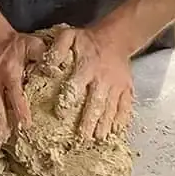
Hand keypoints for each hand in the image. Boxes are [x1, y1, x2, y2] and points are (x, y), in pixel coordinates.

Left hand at [50, 26, 133, 141]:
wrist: (115, 38)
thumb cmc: (87, 40)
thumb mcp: (68, 37)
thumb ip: (57, 49)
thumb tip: (47, 66)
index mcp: (86, 66)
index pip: (75, 85)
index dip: (68, 99)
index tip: (60, 114)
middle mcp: (102, 78)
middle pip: (96, 102)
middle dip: (89, 121)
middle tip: (82, 138)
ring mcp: (117, 85)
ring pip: (111, 107)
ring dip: (105, 124)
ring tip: (98, 139)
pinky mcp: (127, 89)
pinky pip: (126, 106)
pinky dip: (122, 119)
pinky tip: (117, 131)